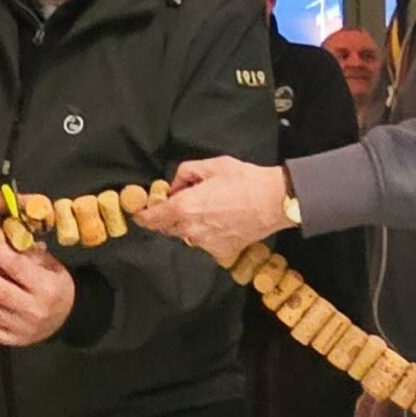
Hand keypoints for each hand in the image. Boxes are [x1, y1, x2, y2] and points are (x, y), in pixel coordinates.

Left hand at [0, 228, 75, 347]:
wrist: (68, 317)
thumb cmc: (54, 284)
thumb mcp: (50, 266)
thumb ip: (28, 256)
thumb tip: (1, 239)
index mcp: (46, 288)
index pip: (18, 268)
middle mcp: (35, 310)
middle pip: (1, 292)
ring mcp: (24, 328)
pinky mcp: (15, 340)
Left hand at [133, 157, 285, 265]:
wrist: (275, 201)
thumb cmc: (244, 180)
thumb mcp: (211, 165)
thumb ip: (185, 173)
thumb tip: (174, 186)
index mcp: (184, 207)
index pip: (152, 219)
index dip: (144, 216)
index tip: (141, 213)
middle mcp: (191, 229)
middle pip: (168, 227)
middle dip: (170, 216)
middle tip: (184, 202)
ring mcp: (205, 243)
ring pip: (187, 235)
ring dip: (190, 224)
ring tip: (210, 208)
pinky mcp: (220, 251)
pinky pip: (205, 242)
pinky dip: (207, 233)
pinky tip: (222, 220)